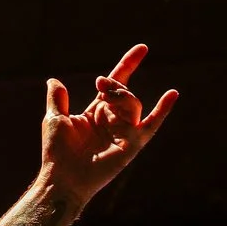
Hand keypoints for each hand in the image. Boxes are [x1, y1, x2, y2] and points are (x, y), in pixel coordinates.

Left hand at [40, 43, 175, 201]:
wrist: (63, 177)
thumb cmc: (57, 153)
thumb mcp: (54, 119)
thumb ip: (57, 99)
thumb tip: (53, 80)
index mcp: (97, 111)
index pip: (117, 84)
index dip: (128, 65)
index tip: (143, 49)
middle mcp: (113, 119)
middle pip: (124, 91)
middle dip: (115, 83)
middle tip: (99, 84)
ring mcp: (124, 131)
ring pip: (133, 103)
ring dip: (122, 95)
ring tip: (105, 95)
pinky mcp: (131, 144)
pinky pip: (152, 125)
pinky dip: (163, 110)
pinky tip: (172, 94)